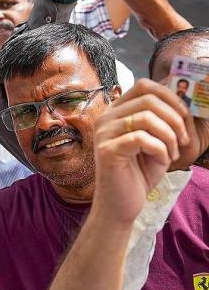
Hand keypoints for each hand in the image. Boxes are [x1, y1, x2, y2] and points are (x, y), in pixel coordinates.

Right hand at [92, 79, 190, 223]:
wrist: (121, 204)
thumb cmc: (138, 173)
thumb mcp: (154, 140)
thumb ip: (160, 119)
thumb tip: (182, 100)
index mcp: (116, 112)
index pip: (144, 86)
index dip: (170, 96)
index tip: (184, 117)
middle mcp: (106, 118)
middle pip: (149, 99)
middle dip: (175, 118)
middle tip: (184, 139)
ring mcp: (104, 133)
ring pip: (147, 118)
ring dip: (170, 136)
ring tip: (173, 153)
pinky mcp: (107, 150)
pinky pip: (143, 139)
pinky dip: (161, 149)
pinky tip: (164, 161)